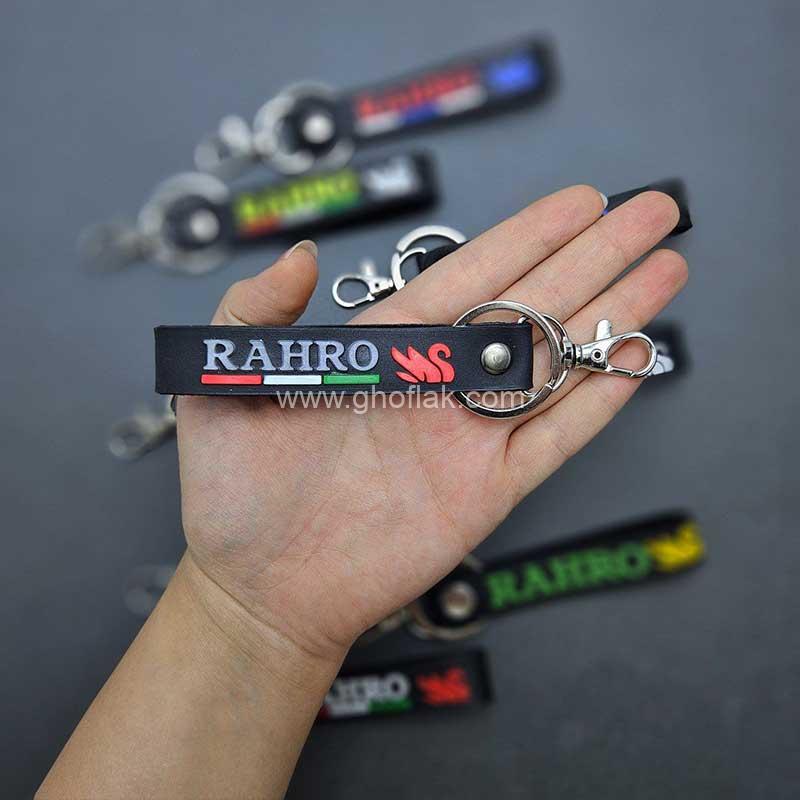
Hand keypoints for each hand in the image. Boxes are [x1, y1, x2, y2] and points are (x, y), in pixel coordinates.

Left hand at [176, 185, 686, 661]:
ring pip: (556, 364)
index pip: (473, 275)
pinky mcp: (486, 491)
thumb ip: (254, 311)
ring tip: (666, 269)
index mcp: (385, 348)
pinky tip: (636, 356)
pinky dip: (598, 400)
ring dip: (613, 315)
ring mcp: (468, 436)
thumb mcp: (221, 384)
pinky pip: (555, 439)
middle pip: (532, 305)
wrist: (259, 587)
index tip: (582, 200)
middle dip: (595, 256)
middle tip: (652, 211)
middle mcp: (437, 383)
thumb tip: (296, 255)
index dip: (530, 235)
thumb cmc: (234, 490)